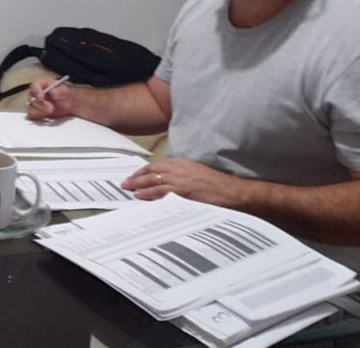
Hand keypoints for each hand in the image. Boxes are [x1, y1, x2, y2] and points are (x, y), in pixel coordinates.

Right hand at [26, 78, 75, 120]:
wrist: (69, 104)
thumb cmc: (65, 94)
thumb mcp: (65, 90)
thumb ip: (60, 90)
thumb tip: (53, 92)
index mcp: (42, 85)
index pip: (34, 86)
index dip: (36, 92)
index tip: (41, 98)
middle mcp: (36, 94)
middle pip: (31, 98)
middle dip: (40, 104)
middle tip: (50, 108)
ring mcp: (35, 104)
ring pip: (30, 108)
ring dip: (40, 112)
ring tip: (51, 112)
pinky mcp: (37, 113)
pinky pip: (33, 116)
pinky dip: (39, 117)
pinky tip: (47, 117)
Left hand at [121, 158, 248, 207]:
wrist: (234, 193)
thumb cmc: (217, 186)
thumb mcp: (196, 175)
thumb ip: (181, 176)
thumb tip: (165, 184)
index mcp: (182, 163)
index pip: (156, 165)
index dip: (143, 172)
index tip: (134, 177)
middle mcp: (179, 169)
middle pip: (151, 171)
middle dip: (136, 177)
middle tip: (125, 183)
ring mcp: (181, 180)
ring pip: (153, 180)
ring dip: (138, 185)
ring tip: (128, 189)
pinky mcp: (183, 191)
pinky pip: (161, 191)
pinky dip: (148, 193)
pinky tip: (140, 196)